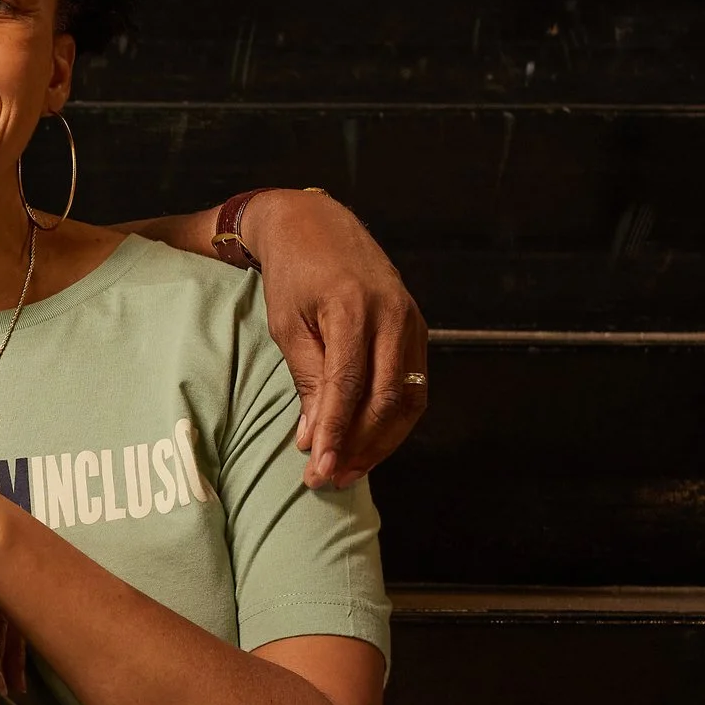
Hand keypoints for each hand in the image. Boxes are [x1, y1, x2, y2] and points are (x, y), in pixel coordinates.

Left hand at [242, 188, 429, 487]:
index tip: (317, 470)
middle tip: (327, 479)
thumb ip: (308, 379)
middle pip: (386, 399)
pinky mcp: (417, 328)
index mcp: (353, 308)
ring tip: (348, 471)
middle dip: (358, 446)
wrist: (317, 225)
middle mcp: (392, 314)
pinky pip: (413, 386)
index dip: (335, 434)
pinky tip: (367, 443)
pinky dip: (392, 421)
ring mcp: (411, 320)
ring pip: (407, 399)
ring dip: (380, 442)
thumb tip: (315, 440)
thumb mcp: (287, 325)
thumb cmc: (293, 275)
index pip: (348, 387)